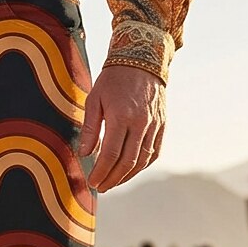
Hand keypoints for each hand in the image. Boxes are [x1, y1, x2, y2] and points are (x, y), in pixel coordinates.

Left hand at [78, 66, 165, 192]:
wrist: (142, 59)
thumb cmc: (113, 79)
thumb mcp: (94, 99)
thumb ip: (90, 129)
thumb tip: (84, 155)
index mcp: (121, 116)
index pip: (111, 154)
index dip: (101, 171)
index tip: (92, 181)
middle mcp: (141, 123)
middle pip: (128, 162)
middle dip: (112, 179)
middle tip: (100, 187)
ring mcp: (154, 124)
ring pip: (142, 160)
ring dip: (126, 176)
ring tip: (112, 182)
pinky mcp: (162, 124)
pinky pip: (154, 152)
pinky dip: (142, 165)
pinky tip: (130, 171)